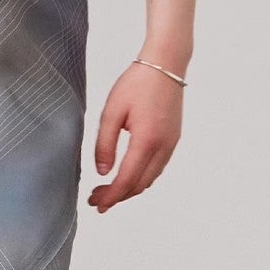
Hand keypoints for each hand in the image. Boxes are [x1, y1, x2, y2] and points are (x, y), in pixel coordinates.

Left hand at [87, 62, 183, 213]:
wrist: (166, 65)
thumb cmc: (137, 83)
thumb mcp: (112, 112)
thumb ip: (105, 144)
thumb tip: (102, 172)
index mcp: (147, 141)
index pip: (127, 180)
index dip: (111, 196)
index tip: (96, 204)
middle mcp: (163, 147)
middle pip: (140, 185)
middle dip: (118, 196)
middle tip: (96, 199)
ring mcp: (171, 144)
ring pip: (150, 179)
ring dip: (130, 188)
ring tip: (108, 190)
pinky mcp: (173, 139)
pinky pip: (157, 168)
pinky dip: (141, 177)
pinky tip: (127, 175)